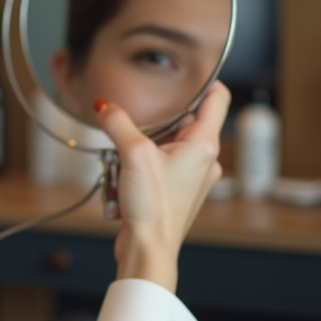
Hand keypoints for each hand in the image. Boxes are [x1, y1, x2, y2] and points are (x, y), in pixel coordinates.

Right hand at [92, 81, 228, 292]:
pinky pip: (158, 164)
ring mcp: (192, 176)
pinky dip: (139, 165)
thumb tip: (104, 106)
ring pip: (166, 143)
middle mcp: (204, 159)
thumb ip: (117, 123)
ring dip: (141, 146)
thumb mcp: (133, 154)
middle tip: (134, 127)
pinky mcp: (177, 190)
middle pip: (182, 121)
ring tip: (124, 161)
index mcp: (204, 144)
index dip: (204, 80)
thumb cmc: (154, 208)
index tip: (187, 71)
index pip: (217, 98)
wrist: (150, 249)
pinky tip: (124, 178)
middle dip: (153, 122)